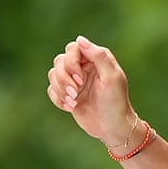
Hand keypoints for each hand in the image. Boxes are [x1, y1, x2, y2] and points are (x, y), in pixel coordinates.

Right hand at [47, 36, 137, 151]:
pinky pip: (51, 90)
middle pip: (60, 61)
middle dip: (64, 78)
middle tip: (76, 93)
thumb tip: (80, 39)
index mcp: (94, 59)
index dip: (72, 63)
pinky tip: (70, 108)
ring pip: (53, 74)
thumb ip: (99, 56)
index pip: (72, 48)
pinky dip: (58, 99)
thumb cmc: (116, 102)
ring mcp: (73, 81)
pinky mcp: (67, 95)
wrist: (113, 128)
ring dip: (60, 89)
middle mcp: (82, 68)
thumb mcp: (112, 77)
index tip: (81, 80)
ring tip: (74, 102)